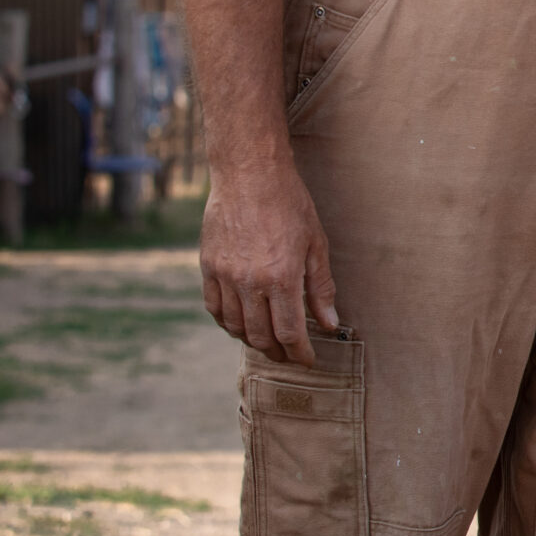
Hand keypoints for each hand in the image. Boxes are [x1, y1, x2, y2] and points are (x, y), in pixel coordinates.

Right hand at [200, 164, 340, 363]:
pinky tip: (241, 323)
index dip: (299, 352)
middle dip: (277, 351)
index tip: (307, 360)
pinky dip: (227, 323)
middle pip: (260, 336)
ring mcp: (224, 276)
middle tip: (289, 354)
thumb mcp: (316, 244)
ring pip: (234, 326)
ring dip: (252, 340)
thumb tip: (328, 324)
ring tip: (268, 341)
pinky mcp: (207, 267)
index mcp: (281, 277)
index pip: (288, 332)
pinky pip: (214, 308)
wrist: (250, 175)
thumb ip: (321, 287)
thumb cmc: (290, 204)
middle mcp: (248, 282)